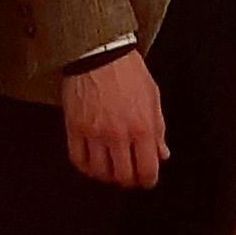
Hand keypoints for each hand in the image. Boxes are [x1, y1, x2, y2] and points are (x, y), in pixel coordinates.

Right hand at [61, 50, 167, 188]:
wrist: (100, 53)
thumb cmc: (128, 71)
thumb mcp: (153, 98)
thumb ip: (158, 129)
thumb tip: (161, 153)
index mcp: (142, 127)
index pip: (147, 169)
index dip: (148, 180)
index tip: (147, 180)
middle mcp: (118, 134)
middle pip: (123, 176)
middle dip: (129, 181)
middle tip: (130, 177)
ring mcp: (94, 133)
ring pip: (100, 172)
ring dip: (107, 176)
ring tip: (111, 170)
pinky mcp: (74, 128)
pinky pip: (78, 159)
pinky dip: (86, 167)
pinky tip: (92, 164)